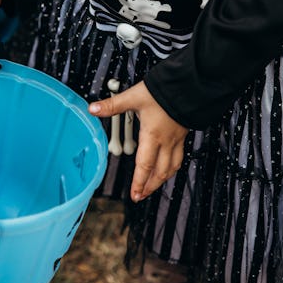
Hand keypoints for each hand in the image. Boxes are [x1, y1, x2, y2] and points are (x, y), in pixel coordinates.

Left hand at [89, 82, 187, 201]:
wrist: (188, 85)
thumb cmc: (163, 91)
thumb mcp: (133, 96)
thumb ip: (112, 105)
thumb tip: (93, 109)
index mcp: (152, 135)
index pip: (144, 166)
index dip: (138, 183)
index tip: (134, 195)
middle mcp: (166, 141)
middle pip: (159, 172)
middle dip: (149, 187)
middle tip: (140, 196)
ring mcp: (176, 139)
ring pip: (172, 167)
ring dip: (162, 180)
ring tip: (153, 187)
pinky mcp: (183, 134)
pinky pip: (179, 157)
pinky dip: (172, 167)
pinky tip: (168, 167)